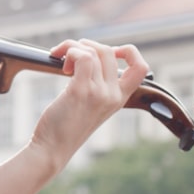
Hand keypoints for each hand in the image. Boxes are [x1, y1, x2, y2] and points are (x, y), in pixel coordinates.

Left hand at [30, 39, 148, 169]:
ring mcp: (99, 93)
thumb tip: (87, 57)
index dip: (128, 51)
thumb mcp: (90, 105)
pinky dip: (69, 51)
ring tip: (61, 60)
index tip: (106, 51)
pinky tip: (59, 61)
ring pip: (93, 51)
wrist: (52, 149)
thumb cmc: (65, 126)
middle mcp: (113, 95)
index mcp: (119, 98)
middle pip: (108, 51)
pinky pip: (82, 57)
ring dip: (72, 47)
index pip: (141, 68)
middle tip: (69, 56)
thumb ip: (96, 86)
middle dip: (86, 45)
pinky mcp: (81, 91)